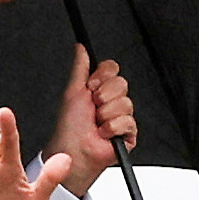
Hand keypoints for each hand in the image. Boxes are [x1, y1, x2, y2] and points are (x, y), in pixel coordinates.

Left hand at [43, 44, 136, 197]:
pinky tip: (104, 134)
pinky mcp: (129, 133)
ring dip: (106, 115)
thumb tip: (80, 48)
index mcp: (99, 88)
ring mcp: (121, 116)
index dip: (102, 77)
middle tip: (93, 107)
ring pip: (125, 103)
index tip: (90, 87)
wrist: (73, 151)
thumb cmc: (69, 126)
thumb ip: (80, 67)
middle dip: (103, 96)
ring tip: (97, 124)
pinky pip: (128, 121)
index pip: (112, 69)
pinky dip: (112, 128)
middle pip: (121, 83)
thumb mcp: (72, 91)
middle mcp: (111, 100)